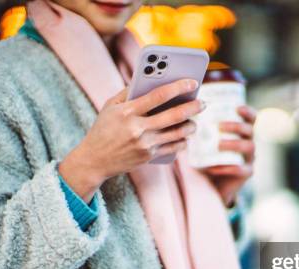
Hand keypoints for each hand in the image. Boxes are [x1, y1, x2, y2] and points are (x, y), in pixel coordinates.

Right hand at [59, 79, 204, 201]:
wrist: (94, 160)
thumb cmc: (103, 129)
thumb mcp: (110, 106)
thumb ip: (129, 92)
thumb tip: (150, 78)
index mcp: (128, 112)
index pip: (158, 95)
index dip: (178, 87)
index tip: (193, 82)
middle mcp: (138, 128)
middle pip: (173, 116)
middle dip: (192, 107)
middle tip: (203, 102)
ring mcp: (144, 144)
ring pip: (177, 133)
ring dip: (191, 126)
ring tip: (194, 121)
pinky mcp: (149, 156)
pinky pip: (172, 147)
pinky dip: (182, 141)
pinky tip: (185, 136)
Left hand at [201, 106, 256, 206]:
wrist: (211, 184)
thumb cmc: (207, 157)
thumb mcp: (203, 142)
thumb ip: (199, 130)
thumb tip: (184, 116)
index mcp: (241, 132)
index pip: (251, 118)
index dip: (247, 111)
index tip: (237, 107)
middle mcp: (248, 143)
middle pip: (249, 130)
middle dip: (236, 126)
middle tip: (219, 126)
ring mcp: (249, 158)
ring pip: (249, 147)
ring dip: (234, 143)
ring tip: (218, 145)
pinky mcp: (246, 173)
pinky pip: (241, 169)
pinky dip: (227, 167)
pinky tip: (213, 167)